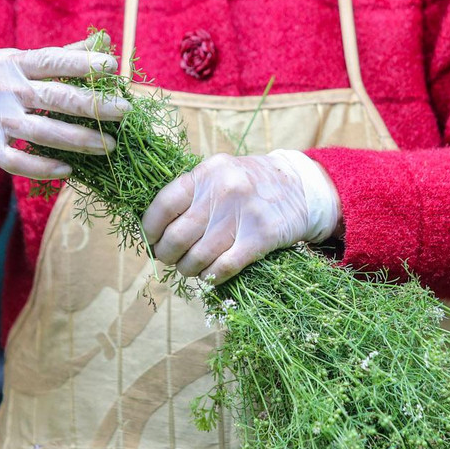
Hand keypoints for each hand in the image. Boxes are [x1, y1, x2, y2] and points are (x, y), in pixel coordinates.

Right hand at [0, 40, 127, 185]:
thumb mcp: (16, 60)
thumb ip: (60, 55)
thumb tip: (102, 43)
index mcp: (15, 63)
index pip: (52, 61)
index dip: (82, 64)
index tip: (112, 67)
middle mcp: (6, 90)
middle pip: (55, 98)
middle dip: (93, 106)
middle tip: (124, 112)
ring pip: (43, 132)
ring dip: (79, 140)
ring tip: (108, 146)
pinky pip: (18, 161)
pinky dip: (43, 168)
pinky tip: (69, 170)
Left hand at [142, 150, 340, 283]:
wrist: (299, 187)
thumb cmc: (248, 184)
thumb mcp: (218, 173)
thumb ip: (191, 192)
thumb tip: (154, 225)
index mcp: (206, 173)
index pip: (164, 205)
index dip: (150, 228)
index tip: (151, 239)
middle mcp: (222, 192)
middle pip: (177, 237)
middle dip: (167, 254)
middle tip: (170, 258)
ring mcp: (242, 215)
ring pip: (198, 257)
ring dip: (188, 269)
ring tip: (190, 268)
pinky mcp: (261, 238)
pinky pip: (224, 267)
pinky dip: (211, 276)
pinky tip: (210, 274)